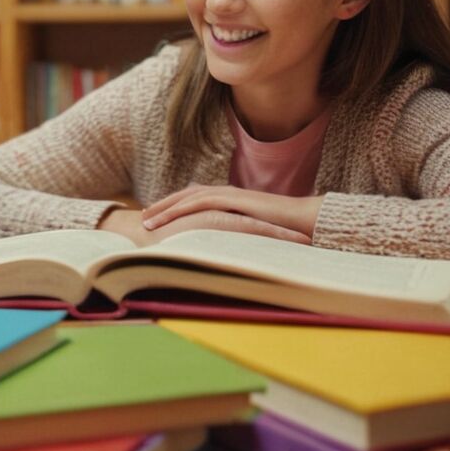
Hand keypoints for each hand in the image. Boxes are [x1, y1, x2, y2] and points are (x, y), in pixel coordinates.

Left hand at [140, 184, 321, 243]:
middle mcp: (227, 194)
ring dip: (164, 208)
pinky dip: (179, 209)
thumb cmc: (285, 234)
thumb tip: (222, 255)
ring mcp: (230, 195)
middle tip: (141, 218)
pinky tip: (164, 219)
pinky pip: (200, 202)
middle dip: (162, 206)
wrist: (308, 223)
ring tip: (146, 220)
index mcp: (230, 202)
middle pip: (185, 196)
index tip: (155, 221)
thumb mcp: (252, 237)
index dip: (174, 210)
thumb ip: (236, 239)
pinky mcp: (234, 200)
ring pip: (188, 198)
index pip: (194, 202)